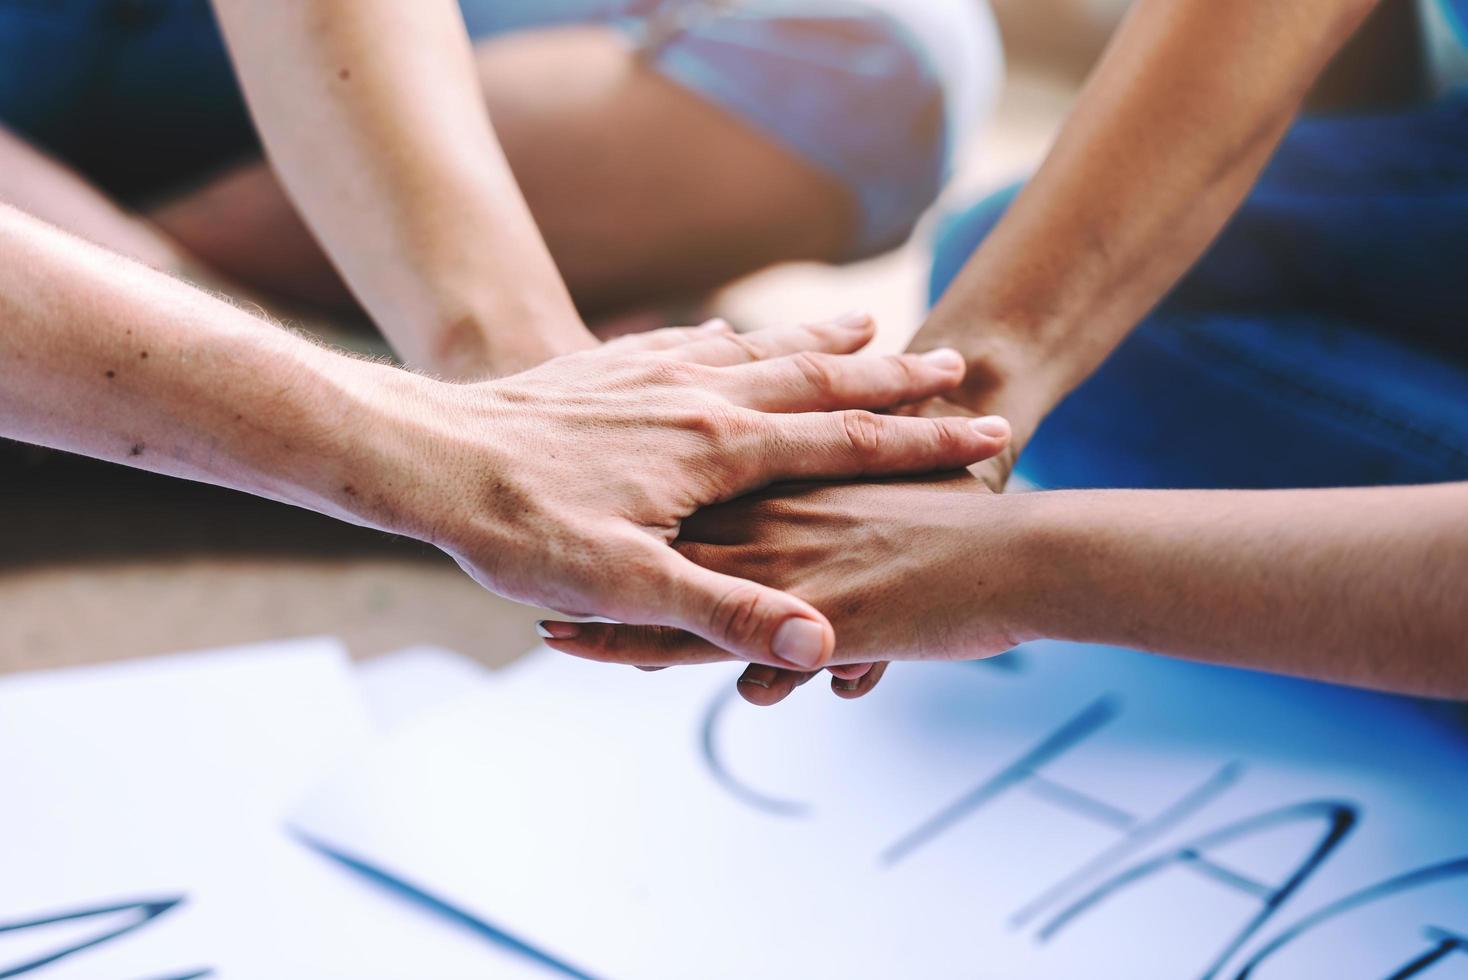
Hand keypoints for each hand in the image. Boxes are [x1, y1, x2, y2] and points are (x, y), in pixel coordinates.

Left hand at [378, 315, 1011, 668]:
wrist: (424, 455)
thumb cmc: (520, 528)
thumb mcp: (625, 588)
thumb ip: (728, 617)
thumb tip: (815, 646)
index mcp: (718, 447)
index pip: (846, 439)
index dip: (923, 441)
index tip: (989, 429)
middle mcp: (698, 397)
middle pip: (816, 378)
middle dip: (890, 374)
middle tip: (951, 359)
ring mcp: (653, 375)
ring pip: (758, 350)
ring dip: (819, 342)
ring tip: (864, 325)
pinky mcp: (609, 370)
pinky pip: (692, 343)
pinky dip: (736, 336)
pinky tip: (731, 333)